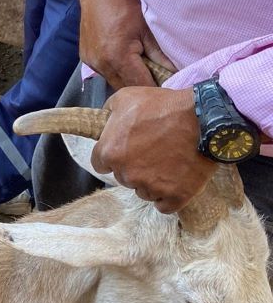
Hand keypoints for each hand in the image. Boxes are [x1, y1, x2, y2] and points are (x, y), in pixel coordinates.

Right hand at [79, 0, 174, 88]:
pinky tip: (125, 62)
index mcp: (118, 57)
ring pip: (114, 82)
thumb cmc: (126, 6)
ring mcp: (92, 62)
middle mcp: (101, 64)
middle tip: (156, 81)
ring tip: (141, 71)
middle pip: (125, 88)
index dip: (154, 89)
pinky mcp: (86, 59)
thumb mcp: (148, 30)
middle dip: (141, 87)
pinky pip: (104, 73)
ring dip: (128, 81)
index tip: (166, 89)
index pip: (140, 86)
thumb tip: (177, 73)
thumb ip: (162, 56)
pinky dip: (116, 72)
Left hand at [91, 86, 216, 212]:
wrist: (203, 118)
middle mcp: (126, 174)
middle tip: (151, 151)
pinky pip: (164, 205)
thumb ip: (109, 111)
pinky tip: (175, 182)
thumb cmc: (163, 106)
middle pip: (123, 178)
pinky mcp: (175, 196)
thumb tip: (104, 119)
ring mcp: (151, 187)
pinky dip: (168, 197)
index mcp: (110, 152)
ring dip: (151, 182)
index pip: (100, 164)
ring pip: (143, 191)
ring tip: (168, 162)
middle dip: (133, 167)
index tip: (125, 150)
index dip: (112, 156)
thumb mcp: (126, 97)